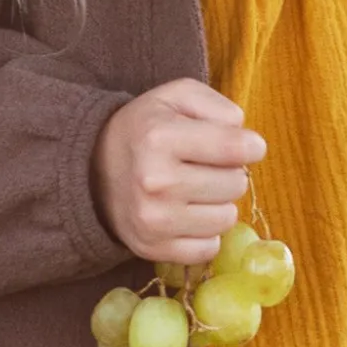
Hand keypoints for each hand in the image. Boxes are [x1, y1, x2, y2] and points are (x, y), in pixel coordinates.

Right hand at [92, 77, 265, 262]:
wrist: (94, 169)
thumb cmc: (147, 127)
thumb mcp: (177, 96)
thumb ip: (218, 105)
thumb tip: (246, 139)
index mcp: (161, 137)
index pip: (234, 149)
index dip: (252, 146)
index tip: (249, 146)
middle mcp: (156, 182)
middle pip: (235, 184)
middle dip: (231, 172)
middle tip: (209, 166)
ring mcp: (153, 221)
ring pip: (226, 218)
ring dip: (220, 203)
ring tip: (198, 189)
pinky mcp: (152, 250)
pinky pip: (208, 248)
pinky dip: (205, 233)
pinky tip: (189, 214)